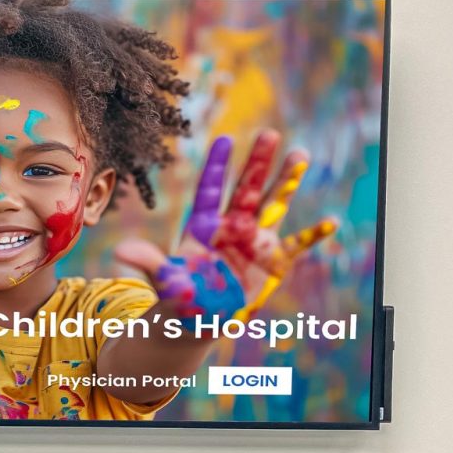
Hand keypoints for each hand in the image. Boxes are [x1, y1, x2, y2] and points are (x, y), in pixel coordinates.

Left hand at [116, 131, 336, 321]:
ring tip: (300, 155)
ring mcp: (255, 241)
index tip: (225, 140)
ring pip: (274, 205)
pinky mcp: (273, 262)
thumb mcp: (164, 280)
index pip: (212, 190)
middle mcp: (232, 226)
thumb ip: (149, 262)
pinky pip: (296, 245)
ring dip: (286, 182)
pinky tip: (330, 222)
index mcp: (203, 226)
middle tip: (270, 133)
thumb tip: (121, 251)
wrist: (199, 318)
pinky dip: (313, 235)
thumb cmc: (178, 296)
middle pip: (247, 189)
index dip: (218, 167)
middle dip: (258, 163)